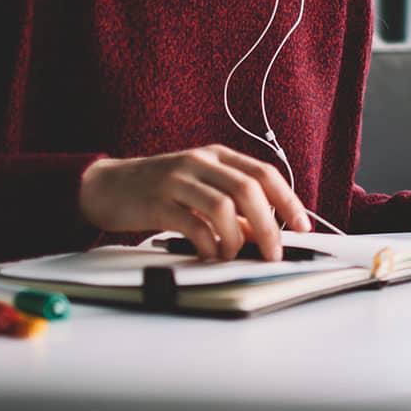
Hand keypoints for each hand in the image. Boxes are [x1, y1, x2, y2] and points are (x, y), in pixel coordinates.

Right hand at [78, 145, 310, 261]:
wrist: (107, 186)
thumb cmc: (159, 190)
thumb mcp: (200, 190)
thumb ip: (233, 209)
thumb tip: (264, 235)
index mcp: (217, 155)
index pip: (264, 174)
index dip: (288, 201)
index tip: (303, 227)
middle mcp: (200, 162)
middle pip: (249, 189)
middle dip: (269, 226)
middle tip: (273, 253)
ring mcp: (178, 180)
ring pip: (224, 207)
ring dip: (236, 238)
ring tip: (232, 255)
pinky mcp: (158, 202)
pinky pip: (194, 224)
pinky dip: (208, 244)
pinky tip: (208, 254)